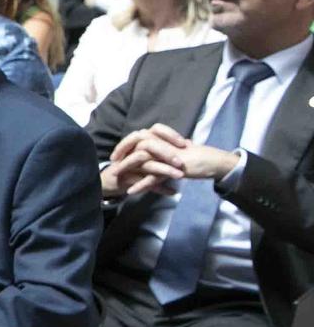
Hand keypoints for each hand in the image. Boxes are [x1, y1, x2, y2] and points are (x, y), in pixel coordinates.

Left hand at [105, 123, 236, 197]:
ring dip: (128, 167)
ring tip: (116, 177)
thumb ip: (161, 149)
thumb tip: (145, 150)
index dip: (126, 143)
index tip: (116, 154)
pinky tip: (132, 191)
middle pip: (137, 141)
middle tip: (113, 162)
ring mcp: (168, 155)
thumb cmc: (196, 156)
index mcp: (163, 138)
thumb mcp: (175, 150)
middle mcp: (165, 143)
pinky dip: (142, 184)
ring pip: (143, 157)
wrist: (214, 162)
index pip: (139, 135)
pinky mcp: (173, 168)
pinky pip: (154, 176)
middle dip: (122, 150)